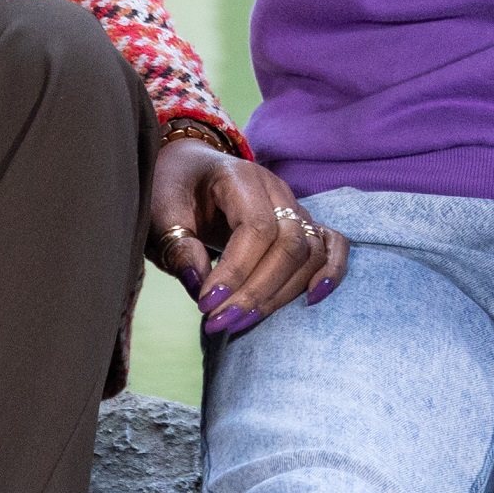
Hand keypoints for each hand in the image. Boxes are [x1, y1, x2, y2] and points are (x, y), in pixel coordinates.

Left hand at [149, 137, 345, 335]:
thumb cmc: (172, 189)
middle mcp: (276, 189)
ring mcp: (294, 206)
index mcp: (240, 178)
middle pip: (288, 244)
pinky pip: (332, 244)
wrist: (188, 170)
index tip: (205, 304)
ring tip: (240, 322)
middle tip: (219, 322)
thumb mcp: (161, 212)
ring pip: (309, 252)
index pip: (256, 228)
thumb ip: (179, 245)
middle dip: (256, 291)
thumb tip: (201, 286)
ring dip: (281, 294)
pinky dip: (331, 271)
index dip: (236, 271)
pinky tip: (312, 299)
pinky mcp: (301, 223)